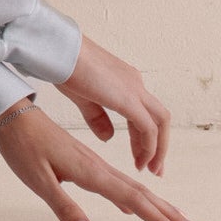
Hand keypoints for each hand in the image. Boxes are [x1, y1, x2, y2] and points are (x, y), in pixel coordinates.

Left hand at [0, 100, 198, 220]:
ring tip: (174, 219)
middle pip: (140, 193)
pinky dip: (131, 196)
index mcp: (91, 172)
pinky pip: (116, 182)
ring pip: (131, 187)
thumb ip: (64, 207)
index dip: (157, 218)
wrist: (13, 115)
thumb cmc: (23, 149)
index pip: (132, 198)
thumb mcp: (38, 181)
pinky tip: (131, 206)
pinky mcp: (84, 162)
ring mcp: (92, 164)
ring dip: (156, 204)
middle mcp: (97, 167)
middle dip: (168, 212)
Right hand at [54, 31, 172, 174]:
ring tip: (149, 169)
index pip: (143, 113)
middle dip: (159, 145)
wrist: (60, 51)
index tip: (141, 158)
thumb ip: (98, 117)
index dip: (144, 138)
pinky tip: (140, 160)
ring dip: (158, 148)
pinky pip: (149, 128)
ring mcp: (135, 89)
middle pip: (158, 118)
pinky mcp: (129, 99)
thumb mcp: (84, 97)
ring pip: (160, 122)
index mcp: (125, 81)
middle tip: (154, 169)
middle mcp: (135, 83)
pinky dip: (148, 146)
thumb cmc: (66, 67)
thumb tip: (109, 137)